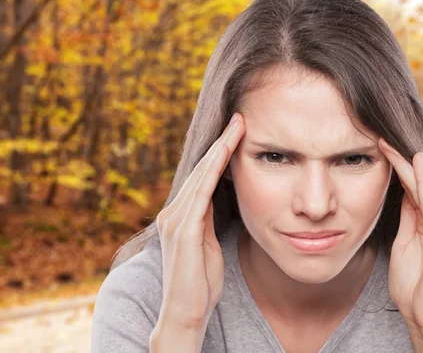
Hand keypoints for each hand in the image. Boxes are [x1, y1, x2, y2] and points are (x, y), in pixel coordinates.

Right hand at [155, 112, 244, 331]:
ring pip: (202, 175)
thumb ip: (209, 222)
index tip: (239, 132)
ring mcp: (175, 220)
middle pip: (202, 169)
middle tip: (240, 118)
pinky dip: (214, 169)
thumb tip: (219, 201)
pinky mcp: (182, 229)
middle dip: (222, 142)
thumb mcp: (209, 244)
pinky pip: (201, 192)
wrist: (187, 311)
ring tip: (238, 126)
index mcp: (181, 216)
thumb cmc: (201, 282)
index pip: (204, 177)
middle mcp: (173, 212)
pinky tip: (226, 152)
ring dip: (221, 148)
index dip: (221, 153)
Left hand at [378, 138, 422, 339]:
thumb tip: (403, 194)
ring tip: (390, 144)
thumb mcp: (405, 244)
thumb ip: (408, 219)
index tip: (379, 146)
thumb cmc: (415, 284)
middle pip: (420, 183)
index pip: (414, 187)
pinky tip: (413, 167)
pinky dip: (421, 185)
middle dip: (401, 159)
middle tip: (380, 135)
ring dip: (407, 165)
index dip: (397, 166)